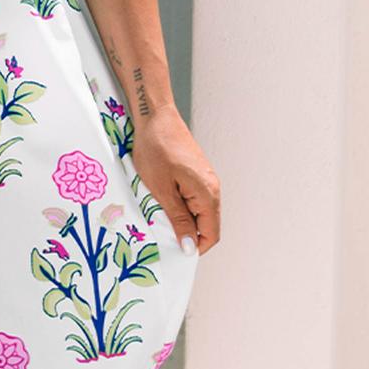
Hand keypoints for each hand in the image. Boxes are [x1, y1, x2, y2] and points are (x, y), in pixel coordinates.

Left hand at [129, 108, 219, 253]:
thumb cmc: (156, 150)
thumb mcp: (161, 190)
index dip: (195, 248)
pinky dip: (180, 206)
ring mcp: (206, 180)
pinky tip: (162, 200)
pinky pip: (194, 199)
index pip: (211, 234)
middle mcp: (213, 188)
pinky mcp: (197, 174)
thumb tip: (190, 246)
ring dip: (182, 219)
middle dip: (187, 234)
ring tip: (159, 215)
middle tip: (161, 234)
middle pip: (207, 225)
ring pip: (199, 212)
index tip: (174, 251)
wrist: (155, 117)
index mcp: (207, 194)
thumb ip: (178, 219)